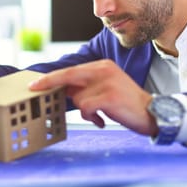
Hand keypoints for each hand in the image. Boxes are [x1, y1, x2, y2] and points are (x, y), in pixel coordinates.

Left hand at [29, 59, 156, 135]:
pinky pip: (86, 108)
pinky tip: (102, 120)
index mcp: (102, 66)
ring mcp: (106, 82)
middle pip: (68, 76)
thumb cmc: (126, 104)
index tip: (35, 83)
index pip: (71, 70)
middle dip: (49, 84)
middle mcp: (103, 69)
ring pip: (77, 98)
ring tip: (100, 114)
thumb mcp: (106, 88)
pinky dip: (91, 117)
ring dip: (85, 111)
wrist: (153, 113)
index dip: (51, 77)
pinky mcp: (109, 96)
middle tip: (34, 89)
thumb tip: (62, 90)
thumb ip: (86, 87)